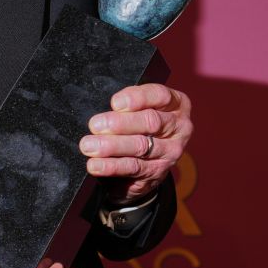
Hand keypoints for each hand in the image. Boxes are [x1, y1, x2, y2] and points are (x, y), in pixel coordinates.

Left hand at [81, 83, 192, 204]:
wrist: (147, 161)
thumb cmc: (138, 125)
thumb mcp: (138, 109)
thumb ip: (126, 107)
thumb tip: (102, 113)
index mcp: (176, 104)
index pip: (159, 95)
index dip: (137, 98)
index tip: (115, 103)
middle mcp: (179, 126)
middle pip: (150, 121)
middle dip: (119, 123)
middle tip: (95, 125)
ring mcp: (171, 150)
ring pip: (141, 146)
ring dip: (111, 146)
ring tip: (89, 145)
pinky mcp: (159, 171)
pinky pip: (134, 167)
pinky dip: (112, 166)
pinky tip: (96, 164)